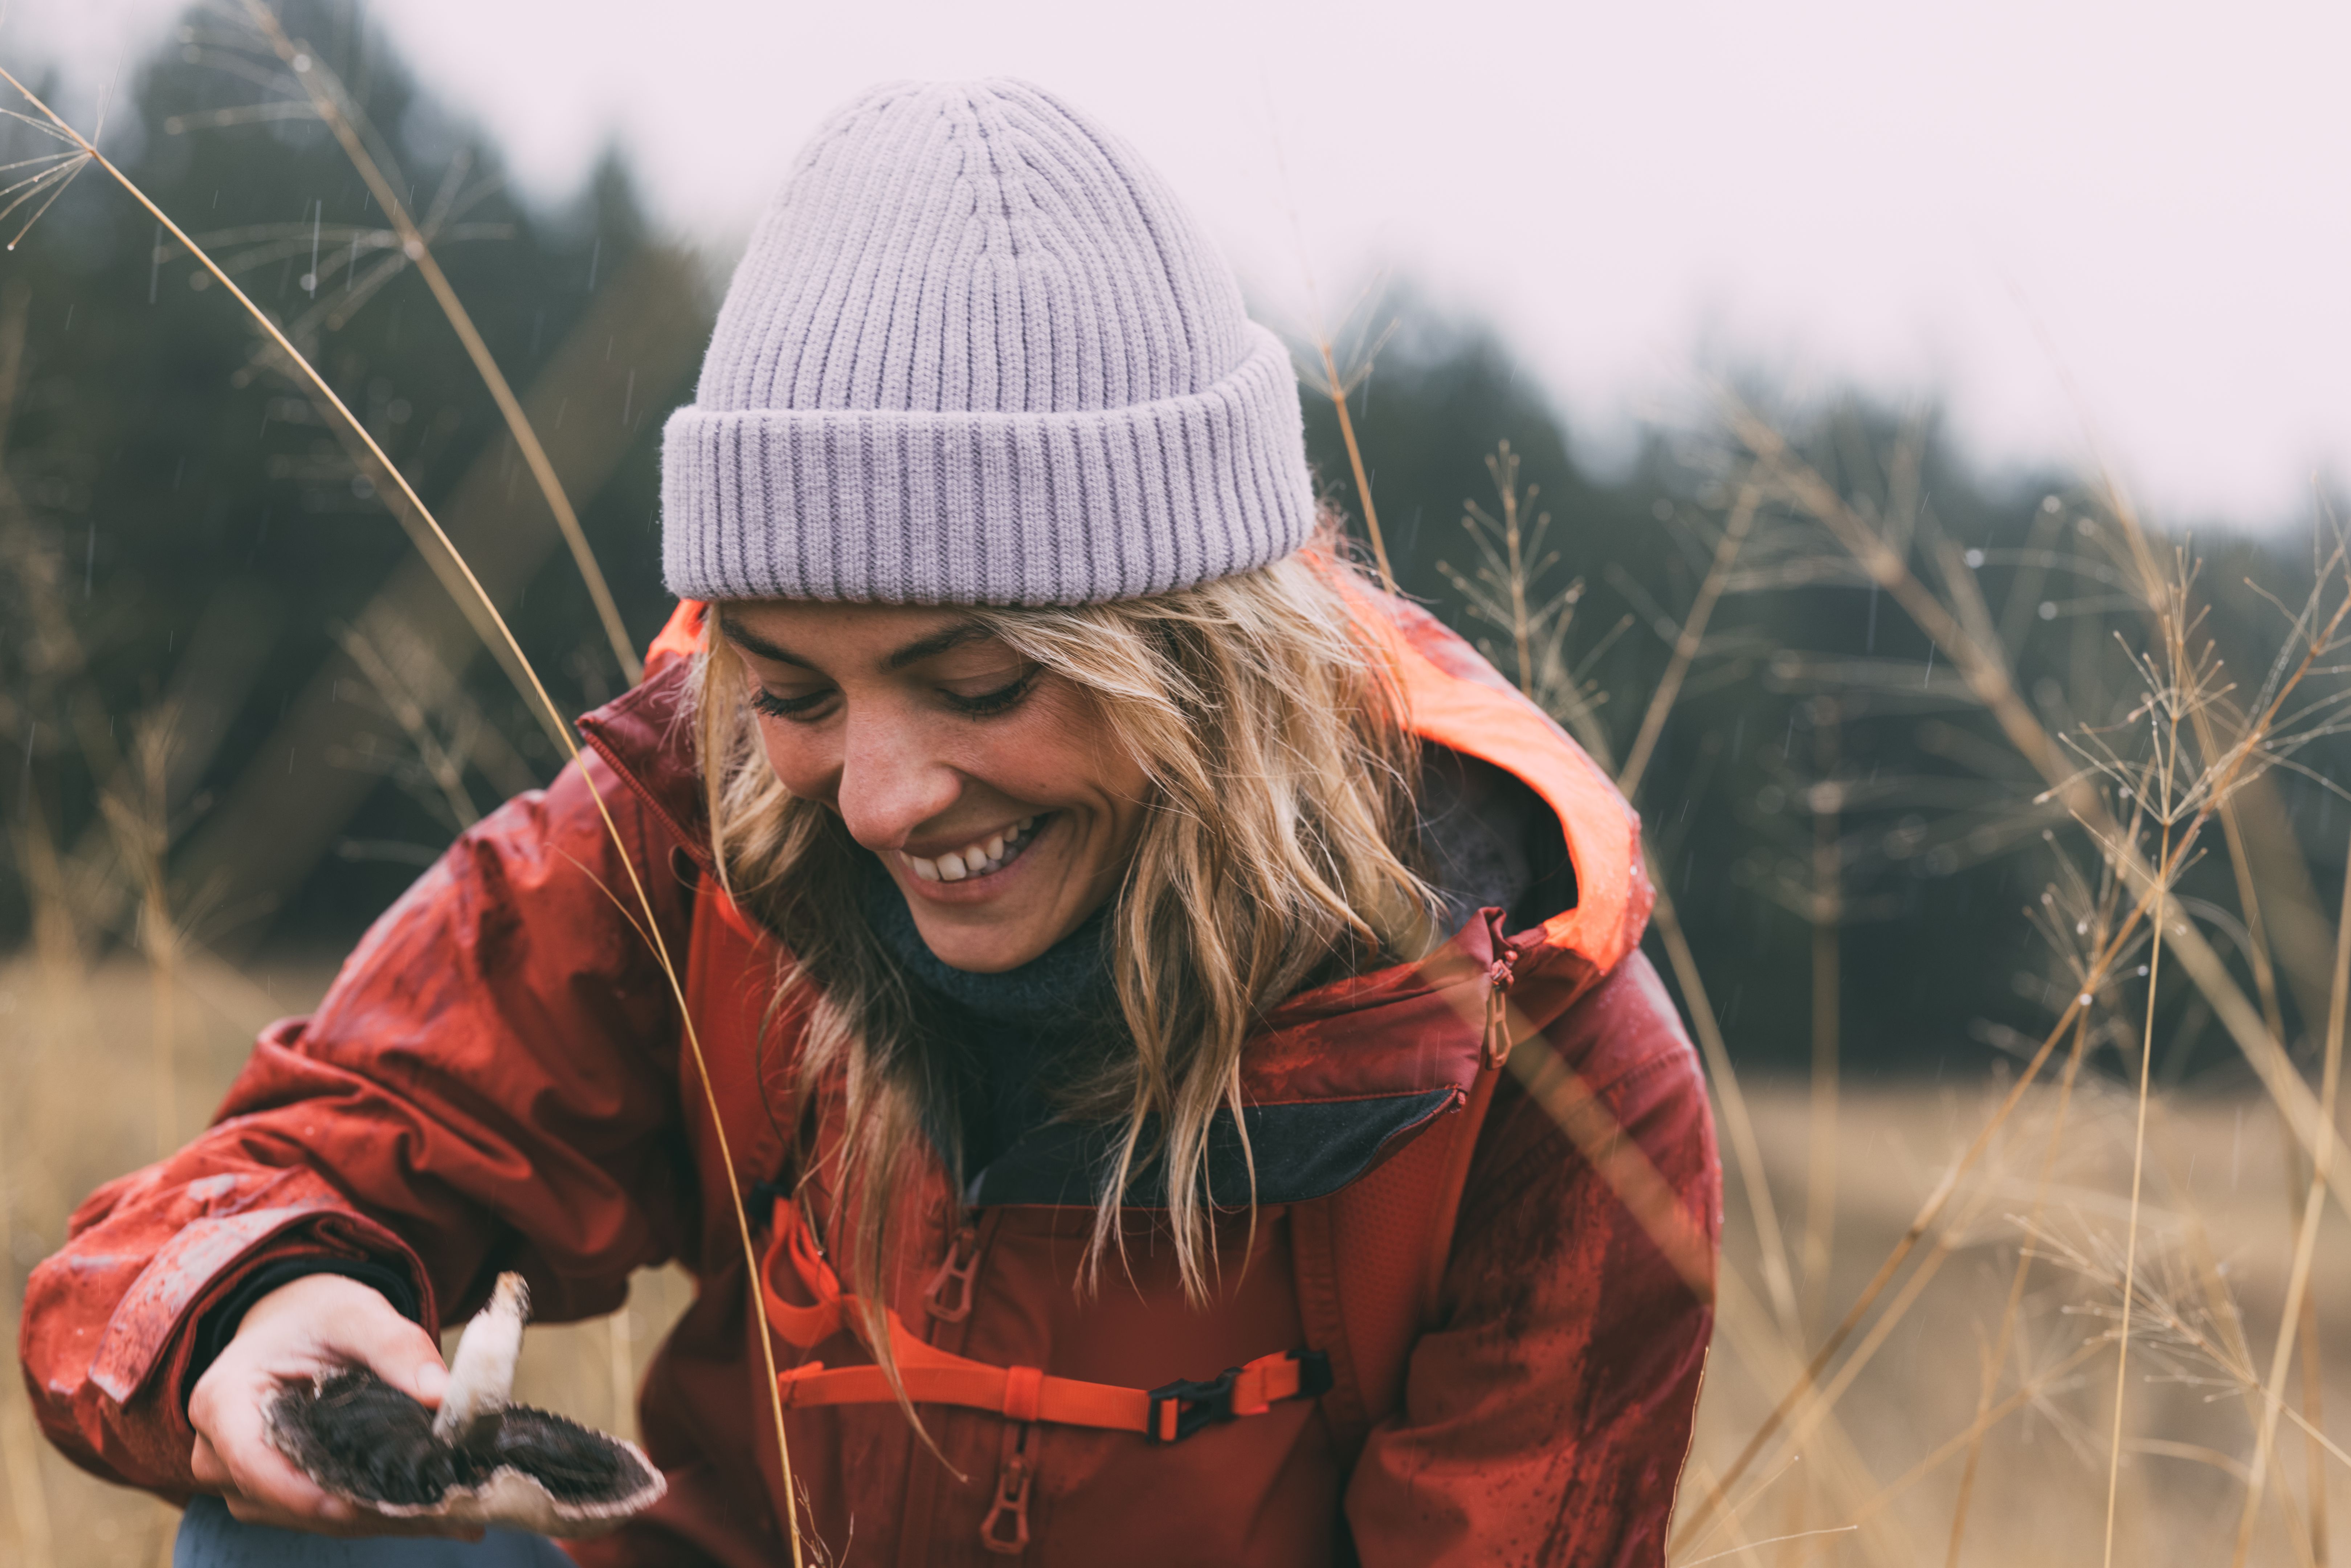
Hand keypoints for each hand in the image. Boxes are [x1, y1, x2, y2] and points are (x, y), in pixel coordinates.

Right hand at [188, 1272, 482, 1539]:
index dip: (306, 1492)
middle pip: (282, 1500)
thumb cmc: (314, 1315)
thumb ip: (396, 1347)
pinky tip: (427, 1512)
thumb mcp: (354, 1314)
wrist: (293, 1322)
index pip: (253, 1463)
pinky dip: (368, 1513)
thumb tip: (441, 1394)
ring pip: (303, 1517)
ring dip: (369, 1518)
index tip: (364, 1500)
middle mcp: (217, 1451)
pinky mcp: (271, 1492)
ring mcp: (242, 1478)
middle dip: (358, 1509)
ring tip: (442, 1511)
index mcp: (222, 1401)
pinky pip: (316, 1514)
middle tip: (436, 1508)